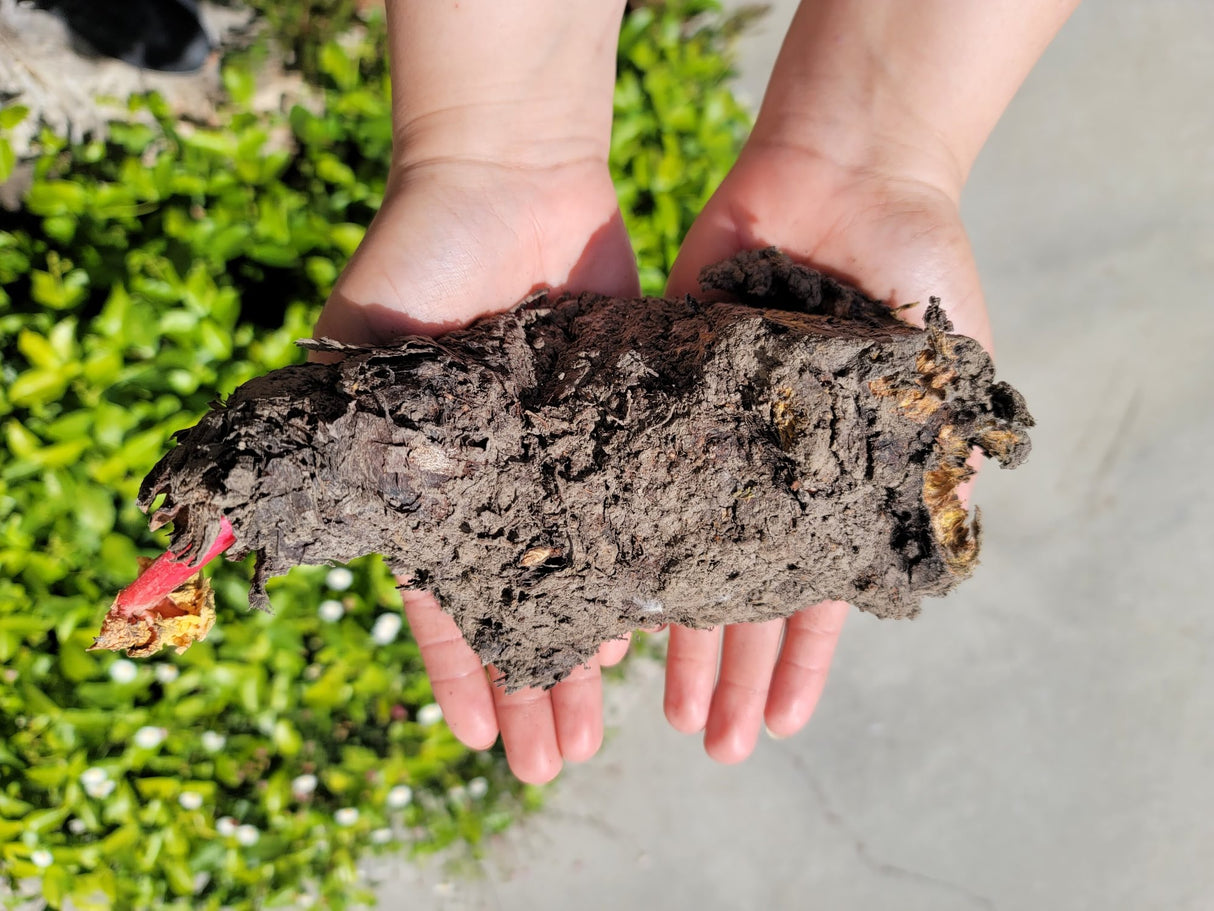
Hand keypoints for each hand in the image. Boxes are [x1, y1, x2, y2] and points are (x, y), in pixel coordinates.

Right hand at [314, 158, 640, 782]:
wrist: (511, 181)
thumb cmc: (415, 266)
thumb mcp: (351, 366)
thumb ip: (303, 453)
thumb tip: (201, 547)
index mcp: (423, 484)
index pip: (439, 601)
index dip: (459, 672)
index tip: (481, 742)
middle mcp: (491, 485)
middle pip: (517, 604)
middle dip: (534, 682)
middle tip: (558, 761)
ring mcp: (557, 459)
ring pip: (579, 574)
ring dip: (588, 647)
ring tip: (610, 726)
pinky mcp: (614, 425)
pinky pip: (631, 515)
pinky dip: (639, 571)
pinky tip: (654, 632)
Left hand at [661, 138, 992, 761]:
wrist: (840, 175)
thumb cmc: (913, 270)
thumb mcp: (943, 372)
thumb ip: (938, 458)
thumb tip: (942, 546)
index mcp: (839, 484)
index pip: (813, 597)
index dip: (797, 664)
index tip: (776, 726)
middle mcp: (770, 475)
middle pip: (740, 593)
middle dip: (726, 669)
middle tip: (705, 740)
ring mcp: (711, 440)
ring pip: (680, 553)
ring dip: (671, 632)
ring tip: (650, 706)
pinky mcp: (663, 394)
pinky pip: (631, 479)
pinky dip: (620, 537)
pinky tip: (603, 601)